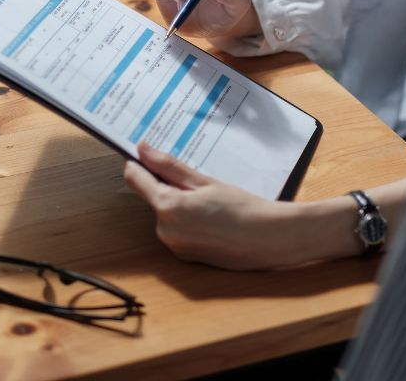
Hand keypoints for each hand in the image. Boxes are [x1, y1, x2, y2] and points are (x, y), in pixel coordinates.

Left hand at [123, 142, 300, 269]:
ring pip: (165, 212)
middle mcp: (165, 230)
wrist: (269, 240)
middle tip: (196, 178)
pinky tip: (211, 216)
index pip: (135, 178)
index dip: (139, 162)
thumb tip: (143, 150)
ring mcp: (174, 246)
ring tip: (209, 199)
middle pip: (152, 196)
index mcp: (168, 208)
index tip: (146, 152)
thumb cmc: (242, 208)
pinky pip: (176, 229)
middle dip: (167, 185)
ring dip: (178, 202)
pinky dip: (187, 220)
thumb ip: (169, 166)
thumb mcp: (204, 181)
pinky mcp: (185, 255)